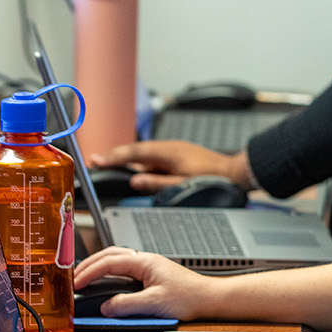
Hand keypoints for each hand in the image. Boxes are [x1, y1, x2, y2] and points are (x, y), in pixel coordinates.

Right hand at [73, 246, 217, 319]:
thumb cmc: (189, 297)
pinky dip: (109, 272)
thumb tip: (106, 307)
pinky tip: (105, 282)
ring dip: (98, 267)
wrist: (209, 298)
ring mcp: (148, 266)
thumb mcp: (154, 303)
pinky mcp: (151, 275)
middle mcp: (146, 260)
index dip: (89, 272)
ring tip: (84, 278)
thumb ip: (127, 305)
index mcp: (145, 262)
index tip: (75, 284)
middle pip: (110, 255)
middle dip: (89, 265)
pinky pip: (124, 268)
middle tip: (73, 279)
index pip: (109, 262)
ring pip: (117, 259)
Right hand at [89, 141, 251, 192]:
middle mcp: (169, 147)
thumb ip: (157, 183)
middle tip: (96, 160)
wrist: (235, 172)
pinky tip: (137, 170)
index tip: (96, 160)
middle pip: (136, 150)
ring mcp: (174, 149)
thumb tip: (135, 181)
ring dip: (129, 158)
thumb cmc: (213, 178)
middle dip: (115, 155)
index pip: (134, 153)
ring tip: (110, 164)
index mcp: (167, 152)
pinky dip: (142, 162)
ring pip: (145, 153)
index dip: (113, 157)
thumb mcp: (182, 185)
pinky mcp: (179, 154)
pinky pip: (155, 157)